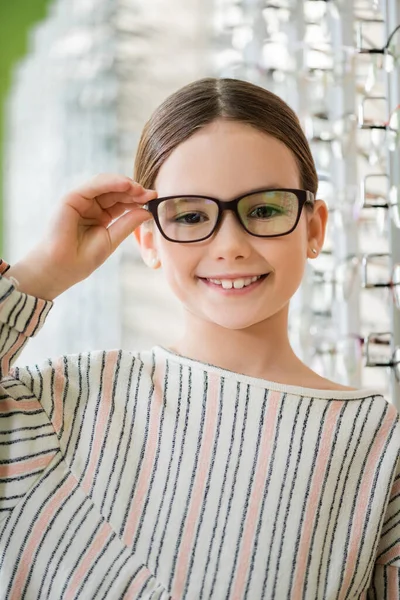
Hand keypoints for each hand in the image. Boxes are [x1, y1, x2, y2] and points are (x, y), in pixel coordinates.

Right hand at [6, 173, 156, 299]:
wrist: (62, 268)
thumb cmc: (83, 259)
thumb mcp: (112, 239)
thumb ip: (127, 223)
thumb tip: (147, 211)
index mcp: (101, 216)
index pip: (122, 202)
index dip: (138, 199)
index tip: (154, 198)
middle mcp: (91, 206)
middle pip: (116, 191)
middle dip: (134, 190)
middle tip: (150, 193)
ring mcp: (81, 201)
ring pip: (106, 185)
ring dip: (125, 184)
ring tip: (140, 189)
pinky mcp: (72, 198)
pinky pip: (94, 186)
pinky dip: (110, 183)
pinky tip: (126, 185)